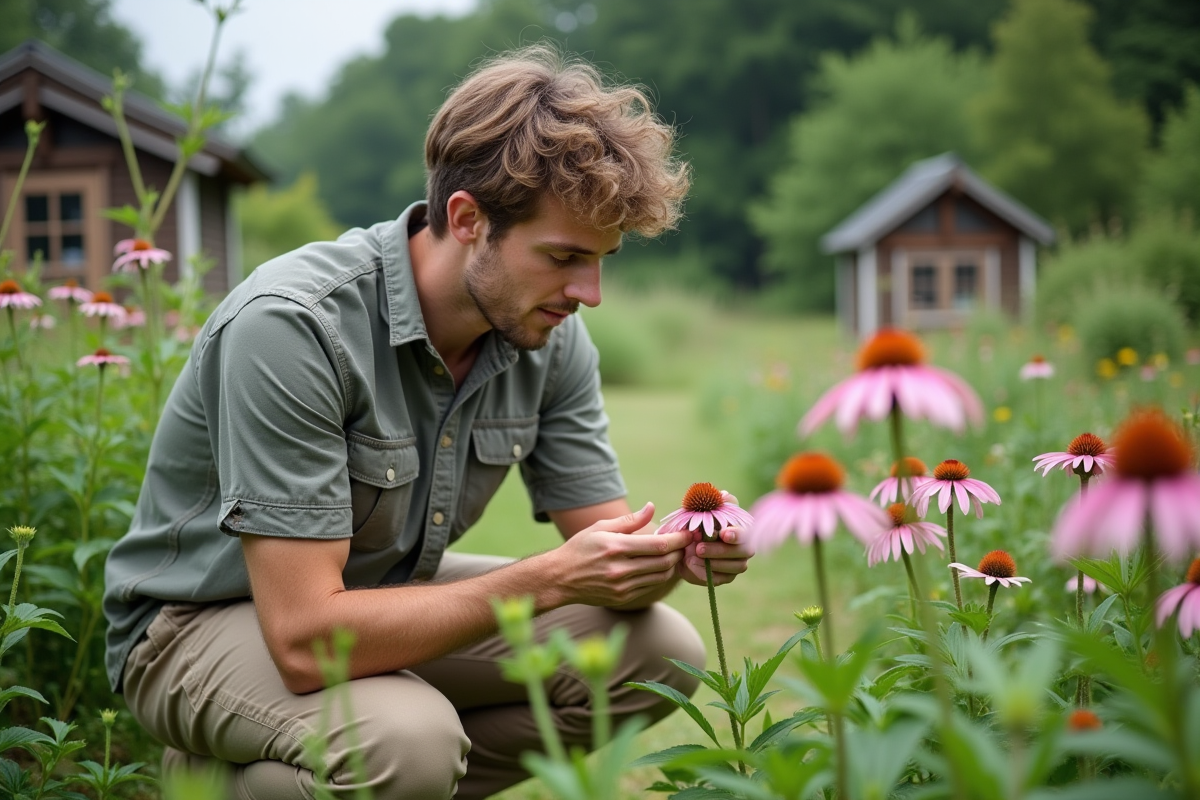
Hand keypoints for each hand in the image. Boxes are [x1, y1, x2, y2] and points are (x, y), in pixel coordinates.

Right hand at [544, 503, 692, 606]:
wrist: (560, 578)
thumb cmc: (580, 548)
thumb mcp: (600, 527)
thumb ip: (629, 521)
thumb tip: (652, 507)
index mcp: (615, 547)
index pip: (658, 545)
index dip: (678, 539)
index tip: (688, 533)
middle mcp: (620, 569)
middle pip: (663, 561)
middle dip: (679, 551)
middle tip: (685, 542)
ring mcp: (622, 586)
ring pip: (660, 576)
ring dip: (672, 564)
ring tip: (674, 553)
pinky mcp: (622, 598)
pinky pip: (650, 586)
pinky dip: (659, 575)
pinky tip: (659, 565)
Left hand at [675, 525, 753, 586]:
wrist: (682, 548)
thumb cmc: (693, 530)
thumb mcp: (696, 522)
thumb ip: (705, 519)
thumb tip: (711, 516)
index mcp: (739, 529)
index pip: (746, 532)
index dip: (736, 534)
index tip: (723, 534)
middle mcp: (743, 548)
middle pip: (743, 551)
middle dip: (720, 550)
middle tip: (699, 549)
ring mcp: (737, 564)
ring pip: (735, 566)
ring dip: (713, 562)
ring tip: (692, 558)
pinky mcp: (726, 577)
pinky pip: (720, 578)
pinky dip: (704, 572)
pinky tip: (692, 565)